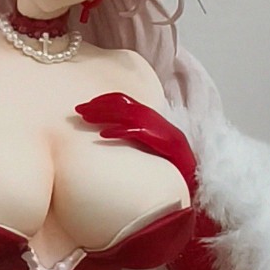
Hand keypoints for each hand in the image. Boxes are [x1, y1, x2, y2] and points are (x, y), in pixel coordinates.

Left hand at [74, 93, 193, 176]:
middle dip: (97, 105)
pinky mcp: (160, 140)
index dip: (103, 99)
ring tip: (85, 118)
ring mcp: (156, 127)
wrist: (191, 170)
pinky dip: (118, 131)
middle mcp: (152, 116)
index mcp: (148, 115)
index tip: (85, 105)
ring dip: (103, 115)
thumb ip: (133, 131)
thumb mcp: (148, 140)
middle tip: (77, 109)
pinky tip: (102, 135)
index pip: (123, 99)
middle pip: (121, 104)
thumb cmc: (169, 158)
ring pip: (125, 114)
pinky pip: (135, 132)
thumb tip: (111, 130)